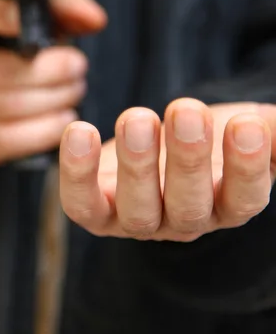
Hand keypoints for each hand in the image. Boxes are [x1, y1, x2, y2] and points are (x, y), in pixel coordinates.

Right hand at [0, 0, 105, 166]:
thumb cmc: (20, 47)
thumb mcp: (41, 19)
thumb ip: (66, 9)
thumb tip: (94, 19)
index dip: (3, 17)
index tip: (39, 28)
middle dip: (51, 71)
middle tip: (78, 67)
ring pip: (9, 107)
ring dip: (55, 99)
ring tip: (74, 90)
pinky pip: (12, 139)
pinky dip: (46, 130)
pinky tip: (63, 118)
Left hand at [60, 99, 275, 241]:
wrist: (168, 138)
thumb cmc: (215, 134)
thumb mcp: (252, 129)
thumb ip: (272, 132)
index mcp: (229, 204)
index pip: (244, 198)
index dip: (246, 167)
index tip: (246, 125)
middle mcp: (186, 221)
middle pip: (189, 208)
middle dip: (188, 160)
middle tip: (186, 111)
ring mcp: (140, 221)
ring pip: (138, 211)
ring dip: (137, 166)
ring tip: (138, 118)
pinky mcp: (98, 212)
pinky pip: (83, 204)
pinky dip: (77, 174)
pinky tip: (79, 131)